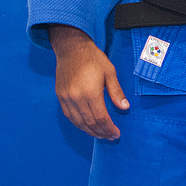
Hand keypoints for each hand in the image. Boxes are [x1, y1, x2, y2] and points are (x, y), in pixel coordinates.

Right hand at [49, 24, 129, 139]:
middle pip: (89, 123)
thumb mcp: (109, 72)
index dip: (109, 128)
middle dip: (102, 132)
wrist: (71, 48)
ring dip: (90, 132)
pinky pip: (69, 116)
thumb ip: (116, 92)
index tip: (116, 133)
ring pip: (78, 122)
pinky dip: (79, 124)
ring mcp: (66, 98)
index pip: (101, 118)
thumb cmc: (93, 58)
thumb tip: (124, 108)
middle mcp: (76, 98)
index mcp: (91, 92)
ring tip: (100, 135)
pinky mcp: (60, 97)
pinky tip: (86, 126)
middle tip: (110, 137)